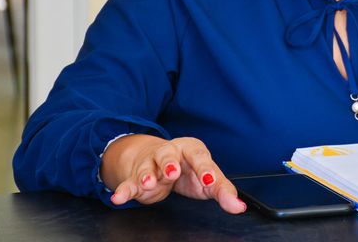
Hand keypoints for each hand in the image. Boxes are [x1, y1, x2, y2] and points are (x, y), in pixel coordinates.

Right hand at [100, 134, 245, 213]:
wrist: (158, 163)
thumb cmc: (187, 170)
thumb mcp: (206, 178)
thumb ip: (222, 191)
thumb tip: (239, 207)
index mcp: (191, 149)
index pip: (199, 157)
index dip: (204, 168)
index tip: (209, 180)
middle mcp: (170, 152)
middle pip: (168, 154)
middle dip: (170, 162)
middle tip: (173, 172)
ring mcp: (151, 163)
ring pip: (148, 166)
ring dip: (148, 174)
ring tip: (148, 183)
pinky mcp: (136, 177)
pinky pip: (129, 183)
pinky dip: (124, 190)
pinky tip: (118, 198)